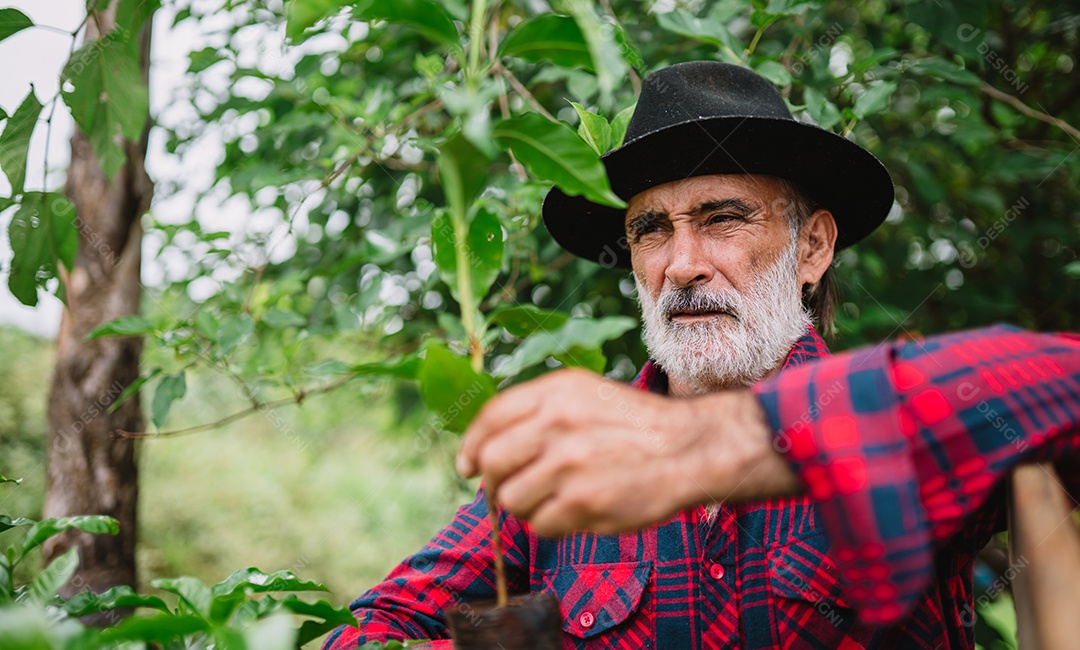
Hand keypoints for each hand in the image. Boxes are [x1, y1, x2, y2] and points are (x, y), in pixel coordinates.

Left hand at [455, 368, 800, 536]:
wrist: (690, 448)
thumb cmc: (634, 425)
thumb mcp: (585, 395)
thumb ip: (536, 412)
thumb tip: (482, 448)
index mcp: (556, 392)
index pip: (490, 418)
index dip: (471, 446)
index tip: (467, 465)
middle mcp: (557, 425)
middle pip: (491, 464)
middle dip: (497, 481)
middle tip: (518, 486)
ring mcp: (568, 465)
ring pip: (511, 501)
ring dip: (528, 506)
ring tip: (560, 497)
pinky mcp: (583, 503)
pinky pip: (540, 526)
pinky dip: (554, 525)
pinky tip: (579, 510)